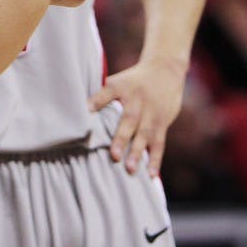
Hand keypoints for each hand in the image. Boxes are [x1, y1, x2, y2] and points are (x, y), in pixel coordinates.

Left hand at [88, 58, 185, 176]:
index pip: (107, 94)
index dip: (96, 102)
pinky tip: (152, 175)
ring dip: (138, 153)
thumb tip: (82, 111)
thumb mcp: (116, 81)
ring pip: (145, 135)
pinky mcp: (162, 123)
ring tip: (131, 169)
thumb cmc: (134, 80)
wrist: (164, 71)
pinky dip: (156, 160)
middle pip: (129, 121)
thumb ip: (101, 96)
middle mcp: (138, 102)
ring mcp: (152, 114)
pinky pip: (159, 143)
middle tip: (114, 156)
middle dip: (121, 139)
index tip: (86, 113)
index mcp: (122, 88)